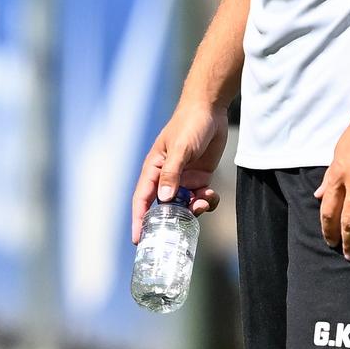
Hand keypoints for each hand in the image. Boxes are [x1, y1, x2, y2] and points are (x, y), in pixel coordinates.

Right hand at [130, 98, 226, 242]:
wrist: (210, 109)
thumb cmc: (188, 124)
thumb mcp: (180, 148)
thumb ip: (173, 174)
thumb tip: (165, 199)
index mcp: (154, 169)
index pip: (142, 198)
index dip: (139, 219)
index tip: (138, 239)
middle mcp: (167, 177)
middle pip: (164, 207)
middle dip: (171, 220)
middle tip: (177, 233)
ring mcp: (184, 179)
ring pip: (185, 205)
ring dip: (193, 210)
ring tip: (203, 202)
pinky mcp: (200, 178)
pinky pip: (200, 198)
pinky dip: (206, 201)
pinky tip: (211, 195)